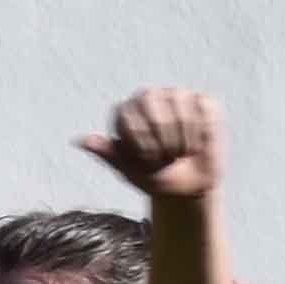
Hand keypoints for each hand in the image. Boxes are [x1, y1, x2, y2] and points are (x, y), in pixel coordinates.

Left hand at [80, 87, 224, 202]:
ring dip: (184, 138)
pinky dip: (202, 132)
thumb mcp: (130, 172)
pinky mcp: (203, 102)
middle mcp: (149, 97)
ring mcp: (176, 96)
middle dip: (163, 138)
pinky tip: (198, 142)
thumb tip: (81, 141)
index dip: (143, 144)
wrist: (190, 188)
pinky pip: (203, 109)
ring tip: (182, 151)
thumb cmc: (156, 178)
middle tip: (168, 156)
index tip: (150, 161)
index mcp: (126, 112)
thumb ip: (110, 155)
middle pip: (152, 101)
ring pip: (180, 105)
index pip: (129, 116)